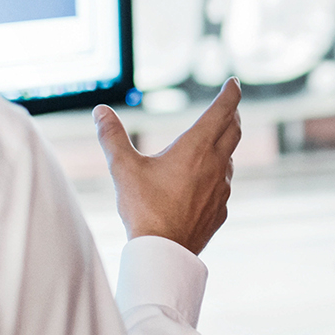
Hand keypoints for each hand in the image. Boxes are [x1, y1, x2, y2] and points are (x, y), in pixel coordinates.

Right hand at [94, 78, 240, 253]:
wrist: (164, 252)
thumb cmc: (144, 209)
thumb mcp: (123, 168)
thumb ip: (112, 137)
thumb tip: (101, 112)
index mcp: (196, 148)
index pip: (222, 111)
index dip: (230, 94)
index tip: (234, 82)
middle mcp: (215, 165)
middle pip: (233, 131)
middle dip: (232, 114)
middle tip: (230, 105)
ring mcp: (221, 189)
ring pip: (229, 159)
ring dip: (225, 145)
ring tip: (216, 141)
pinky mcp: (220, 210)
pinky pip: (223, 185)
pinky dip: (218, 174)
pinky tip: (206, 181)